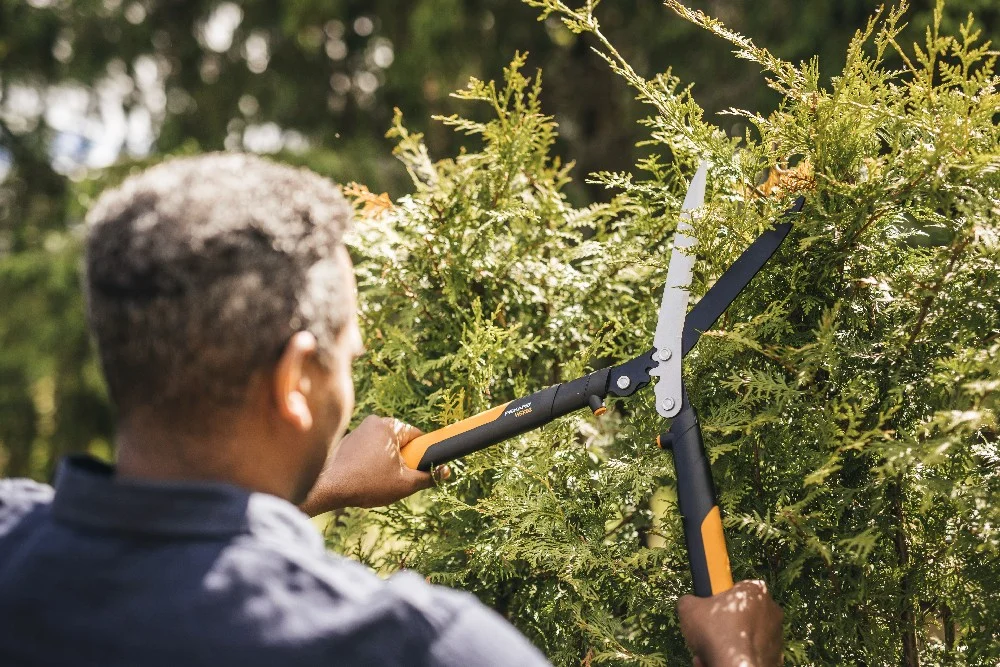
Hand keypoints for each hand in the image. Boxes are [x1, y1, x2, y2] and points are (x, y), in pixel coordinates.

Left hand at [299, 415, 449, 514]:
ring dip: (387, 463)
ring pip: (384, 447)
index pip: (418, 436)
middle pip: (401, 441)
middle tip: (396, 479)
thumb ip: (429, 476)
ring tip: (378, 481)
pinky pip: (369, 450)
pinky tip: (364, 479)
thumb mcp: (405, 483)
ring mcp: (359, 430)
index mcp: (390, 425)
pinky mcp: (348, 441)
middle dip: (402, 460)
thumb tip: (446, 471)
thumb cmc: (367, 483)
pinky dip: (371, 463)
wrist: (328, 488)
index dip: (421, 455)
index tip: (416, 469)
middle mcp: (374, 422)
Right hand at [677, 580, 782, 666]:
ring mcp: (776, 636)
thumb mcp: (689, 608)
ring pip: (744, 637)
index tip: (708, 610)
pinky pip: (750, 654)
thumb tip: (689, 603)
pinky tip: (717, 662)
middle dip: (723, 625)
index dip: (719, 598)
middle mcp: (771, 610)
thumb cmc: (717, 633)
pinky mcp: (775, 658)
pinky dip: (735, 657)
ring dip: (727, 644)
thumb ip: (689, 600)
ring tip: (708, 653)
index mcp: (755, 591)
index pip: (736, 588)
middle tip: (706, 634)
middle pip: (740, 614)